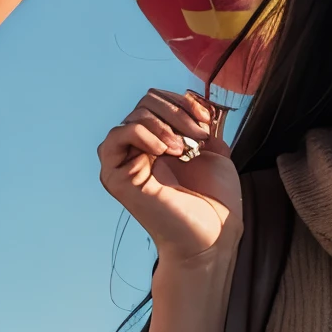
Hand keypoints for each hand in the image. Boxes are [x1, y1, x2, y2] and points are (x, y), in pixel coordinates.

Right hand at [97, 90, 241, 276]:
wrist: (212, 235)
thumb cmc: (214, 201)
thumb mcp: (212, 149)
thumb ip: (199, 122)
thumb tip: (192, 95)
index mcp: (158, 142)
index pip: (157, 100)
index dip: (182, 101)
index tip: (206, 120)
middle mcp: (138, 150)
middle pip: (146, 103)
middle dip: (177, 112)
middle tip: (198, 137)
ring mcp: (125, 163)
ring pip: (135, 115)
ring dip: (166, 124)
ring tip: (184, 149)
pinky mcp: (117, 177)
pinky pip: (117, 136)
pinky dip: (144, 134)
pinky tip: (166, 151)